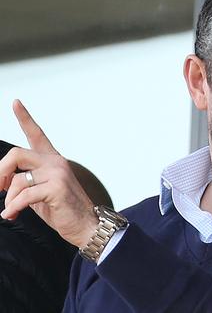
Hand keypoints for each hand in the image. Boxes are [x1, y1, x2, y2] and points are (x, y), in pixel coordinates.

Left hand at [0, 100, 97, 247]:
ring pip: (17, 179)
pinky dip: (13, 207)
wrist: (85, 225)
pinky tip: (11, 214)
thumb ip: (25, 181)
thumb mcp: (39, 191)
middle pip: (17, 154)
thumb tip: (1, 182)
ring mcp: (57, 174)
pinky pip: (23, 195)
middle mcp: (55, 162)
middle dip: (0, 172)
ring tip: (10, 210)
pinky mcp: (56, 188)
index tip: (15, 102)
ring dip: (8, 199)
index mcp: (52, 160)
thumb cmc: (62, 209)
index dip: (25, 117)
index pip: (37, 134)